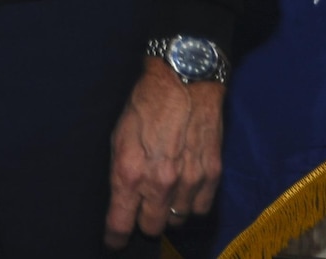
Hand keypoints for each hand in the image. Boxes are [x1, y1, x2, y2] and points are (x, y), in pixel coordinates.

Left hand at [104, 57, 223, 246]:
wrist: (183, 83)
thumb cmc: (143, 106)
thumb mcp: (118, 137)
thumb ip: (122, 171)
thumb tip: (123, 198)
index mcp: (129, 172)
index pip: (120, 222)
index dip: (115, 237)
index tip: (114, 242)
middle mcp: (159, 182)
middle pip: (151, 226)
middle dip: (143, 223)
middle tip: (141, 213)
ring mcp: (188, 181)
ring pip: (177, 219)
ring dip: (168, 212)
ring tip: (163, 197)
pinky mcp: (212, 175)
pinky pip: (200, 208)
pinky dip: (191, 205)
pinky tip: (184, 193)